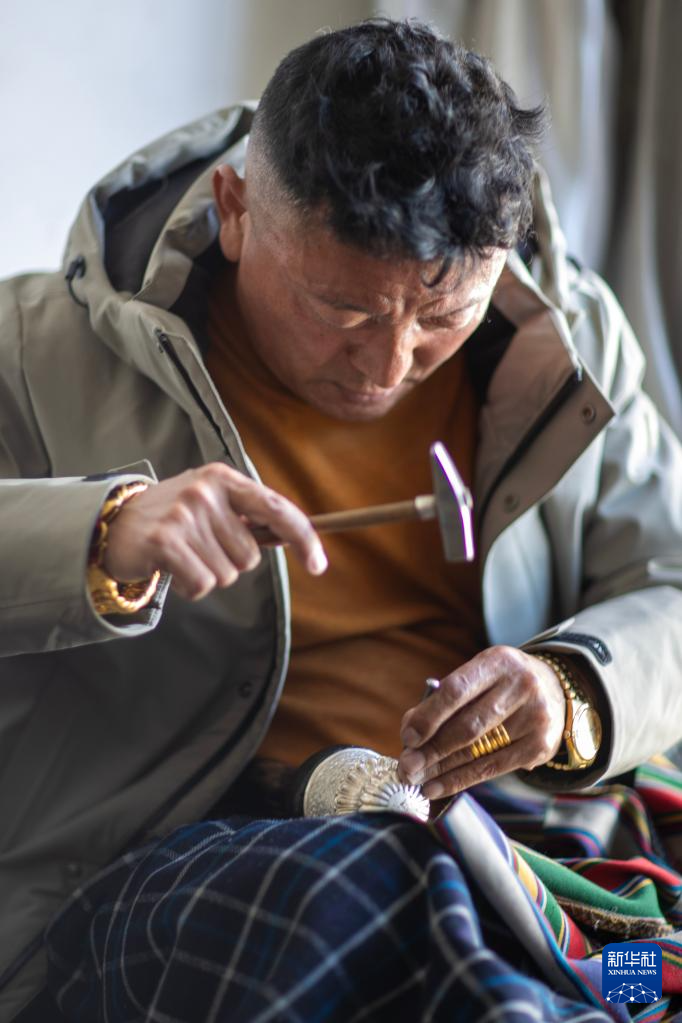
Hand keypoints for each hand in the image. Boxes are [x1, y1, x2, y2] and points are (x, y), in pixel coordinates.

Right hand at [104, 464, 327, 599]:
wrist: (116, 524)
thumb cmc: (175, 517)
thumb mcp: (213, 502)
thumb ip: (249, 515)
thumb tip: (295, 536)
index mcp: (224, 479)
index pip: (277, 509)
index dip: (304, 538)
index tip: (319, 565)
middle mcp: (206, 492)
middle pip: (250, 556)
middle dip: (230, 561)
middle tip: (200, 547)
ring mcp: (184, 515)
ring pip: (227, 574)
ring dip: (209, 574)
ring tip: (185, 555)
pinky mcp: (165, 541)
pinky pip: (203, 584)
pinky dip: (191, 587)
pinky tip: (174, 569)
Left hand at [397, 646, 565, 797]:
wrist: (554, 691)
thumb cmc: (500, 685)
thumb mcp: (479, 677)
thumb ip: (445, 699)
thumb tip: (410, 730)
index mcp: (498, 662)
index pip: (457, 690)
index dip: (429, 716)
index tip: (408, 737)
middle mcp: (521, 686)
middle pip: (467, 725)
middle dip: (431, 749)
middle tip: (406, 767)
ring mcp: (535, 718)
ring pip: (477, 751)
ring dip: (441, 769)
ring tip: (415, 779)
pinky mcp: (540, 746)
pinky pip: (491, 768)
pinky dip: (459, 780)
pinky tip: (436, 787)